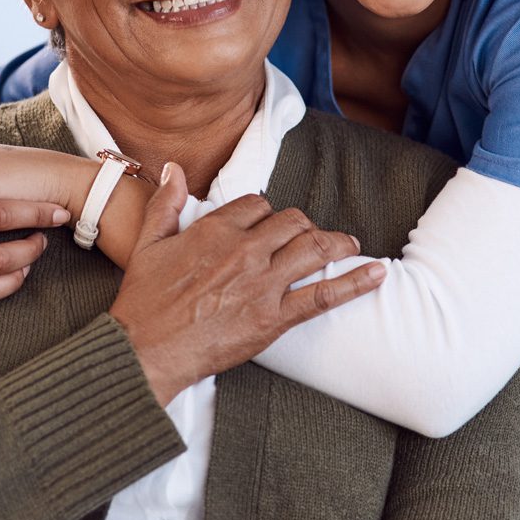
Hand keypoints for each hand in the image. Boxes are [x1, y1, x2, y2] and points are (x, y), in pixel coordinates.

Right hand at [108, 164, 384, 404]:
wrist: (145, 349)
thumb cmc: (143, 301)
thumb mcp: (147, 243)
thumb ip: (165, 203)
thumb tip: (174, 169)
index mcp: (215, 229)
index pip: (258, 204)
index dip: (266, 212)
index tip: (269, 224)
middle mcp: (245, 250)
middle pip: (292, 222)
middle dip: (304, 226)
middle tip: (311, 237)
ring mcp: (263, 283)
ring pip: (314, 249)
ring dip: (338, 244)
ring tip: (352, 246)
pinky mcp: (275, 317)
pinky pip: (324, 295)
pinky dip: (355, 282)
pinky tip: (377, 274)